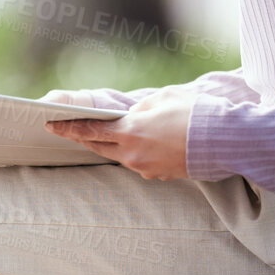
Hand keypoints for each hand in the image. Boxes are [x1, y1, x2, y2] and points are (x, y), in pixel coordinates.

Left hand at [43, 87, 195, 180]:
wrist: (224, 140)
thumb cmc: (195, 113)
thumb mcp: (164, 98)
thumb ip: (141, 108)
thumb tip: (132, 117)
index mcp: (130, 132)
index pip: (89, 131)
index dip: (68, 127)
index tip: (50, 124)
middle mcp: (133, 155)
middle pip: (98, 147)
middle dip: (82, 138)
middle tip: (67, 130)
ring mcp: (147, 168)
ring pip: (119, 156)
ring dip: (110, 145)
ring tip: (103, 134)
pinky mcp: (161, 175)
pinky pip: (140, 162)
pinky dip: (135, 152)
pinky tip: (142, 143)